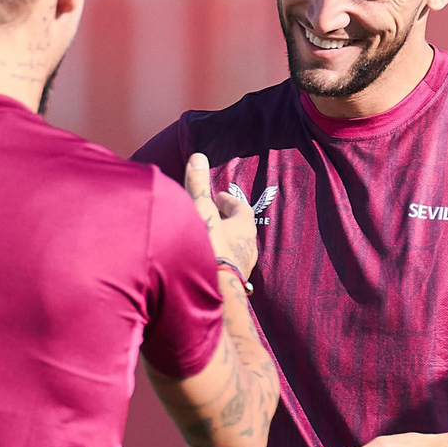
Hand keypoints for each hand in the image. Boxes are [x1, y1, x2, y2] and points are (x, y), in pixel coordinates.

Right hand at [183, 153, 257, 276]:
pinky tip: (206, 262)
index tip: (217, 198)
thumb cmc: (210, 246)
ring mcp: (243, 267)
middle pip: (240, 229)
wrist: (215, 290)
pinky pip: (229, 266)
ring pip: (236, 249)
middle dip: (226, 221)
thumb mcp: (201, 210)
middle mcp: (249, 246)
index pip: (241, 208)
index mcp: (245, 227)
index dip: (228, 201)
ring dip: (223, 242)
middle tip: (211, 216)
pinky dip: (219, 260)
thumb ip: (199, 184)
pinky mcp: (234, 283)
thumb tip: (198, 156)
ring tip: (207, 239)